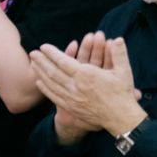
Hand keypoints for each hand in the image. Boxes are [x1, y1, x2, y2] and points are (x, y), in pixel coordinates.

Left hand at [30, 35, 145, 137]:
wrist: (120, 118)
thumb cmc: (122, 93)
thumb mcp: (124, 71)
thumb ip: (119, 53)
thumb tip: (117, 39)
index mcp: (86, 75)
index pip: (63, 61)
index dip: (52, 53)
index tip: (43, 46)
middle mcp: (76, 86)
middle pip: (52, 72)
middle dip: (41, 61)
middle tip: (32, 52)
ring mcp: (72, 98)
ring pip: (51, 84)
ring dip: (40, 72)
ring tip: (32, 64)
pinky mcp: (71, 107)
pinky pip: (54, 96)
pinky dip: (45, 89)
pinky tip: (39, 82)